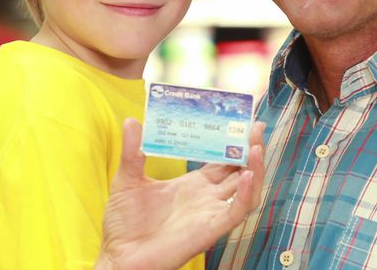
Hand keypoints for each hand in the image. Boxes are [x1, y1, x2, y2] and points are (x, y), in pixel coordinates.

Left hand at [95, 119, 265, 269]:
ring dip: (255, 169)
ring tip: (256, 147)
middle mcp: (205, 197)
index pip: (220, 160)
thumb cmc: (123, 223)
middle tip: (257, 126)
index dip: (232, 142)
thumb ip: (133, 151)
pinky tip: (247, 175)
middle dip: (250, 149)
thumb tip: (130, 121)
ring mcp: (209, 212)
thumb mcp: (127, 179)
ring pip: (245, 190)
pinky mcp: (210, 229)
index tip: (241, 120)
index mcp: (191, 185)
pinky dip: (245, 194)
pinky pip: (236, 212)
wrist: (119, 255)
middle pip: (238, 171)